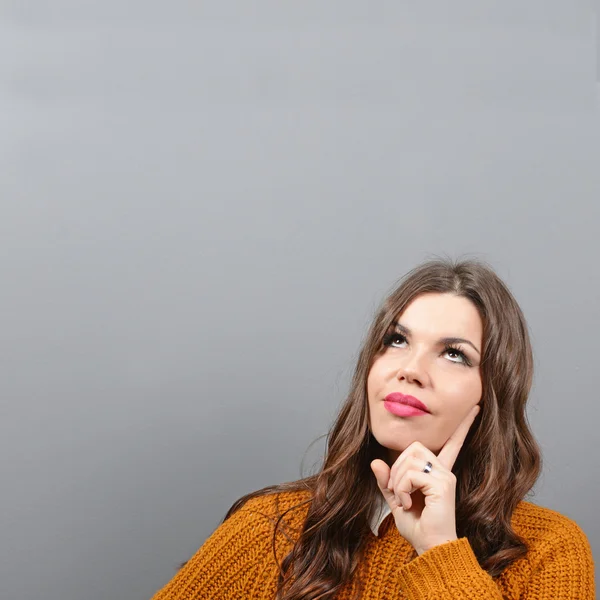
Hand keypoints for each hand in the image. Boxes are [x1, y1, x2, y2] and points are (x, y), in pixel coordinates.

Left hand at [370, 404, 479, 555]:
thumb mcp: (396, 501)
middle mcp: (444, 470)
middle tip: (397, 491)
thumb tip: (375, 462)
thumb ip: (387, 482)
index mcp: (437, 472)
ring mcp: (445, 475)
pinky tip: (408, 503)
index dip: (464, 425)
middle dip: (397, 467)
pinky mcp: (443, 484)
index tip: (475, 407)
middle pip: (413, 447)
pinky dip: (402, 488)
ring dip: (398, 479)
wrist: (430, 548)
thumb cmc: (418, 527)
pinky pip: (411, 473)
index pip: (452, 442)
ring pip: (410, 458)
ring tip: (403, 499)